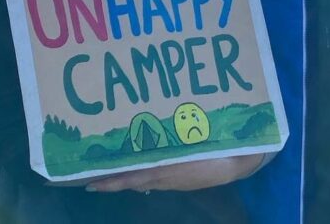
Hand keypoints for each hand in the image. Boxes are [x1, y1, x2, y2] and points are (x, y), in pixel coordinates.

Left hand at [85, 153, 264, 192]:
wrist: (240, 159)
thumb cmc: (216, 147)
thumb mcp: (189, 146)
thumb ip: (167, 151)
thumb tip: (141, 156)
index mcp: (163, 169)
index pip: (129, 178)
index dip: (110, 181)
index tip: (89, 182)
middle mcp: (163, 177)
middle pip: (131, 181)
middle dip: (111, 180)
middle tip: (89, 179)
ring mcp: (171, 180)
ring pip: (142, 179)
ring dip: (125, 177)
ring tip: (107, 170)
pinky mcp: (179, 179)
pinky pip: (154, 178)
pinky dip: (142, 174)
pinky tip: (139, 167)